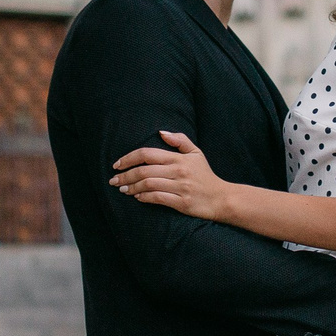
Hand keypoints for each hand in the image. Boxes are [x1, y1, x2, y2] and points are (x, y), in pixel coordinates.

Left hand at [109, 131, 234, 220]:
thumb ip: (180, 140)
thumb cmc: (206, 176)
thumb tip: (161, 132)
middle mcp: (178, 171)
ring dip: (131, 187)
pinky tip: (137, 197)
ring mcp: (180, 187)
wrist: (222, 198)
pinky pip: (157, 198)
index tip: (117, 164)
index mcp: (178, 158)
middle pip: (144, 171)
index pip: (147, 154)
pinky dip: (144, 197)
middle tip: (114, 180)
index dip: (129, 158)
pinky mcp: (181, 202)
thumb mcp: (196, 153)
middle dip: (125, 175)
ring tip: (123, 189)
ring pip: (148, 185)